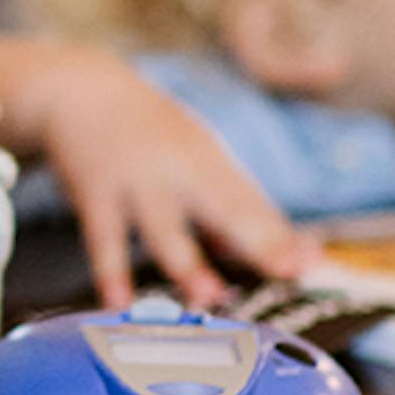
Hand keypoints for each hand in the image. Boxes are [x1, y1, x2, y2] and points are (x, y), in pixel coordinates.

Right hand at [0, 34, 302, 307]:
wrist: (80, 90)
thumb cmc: (148, 132)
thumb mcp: (194, 155)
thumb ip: (228, 205)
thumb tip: (271, 252)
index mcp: (210, 163)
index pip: (254, 206)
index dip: (284, 238)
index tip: (314, 264)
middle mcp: (180, 172)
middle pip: (224, 210)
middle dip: (258, 243)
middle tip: (288, 271)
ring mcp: (137, 185)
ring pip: (165, 230)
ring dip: (188, 264)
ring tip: (208, 295)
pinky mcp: (97, 196)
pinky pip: (104, 241)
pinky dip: (111, 274)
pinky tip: (118, 303)